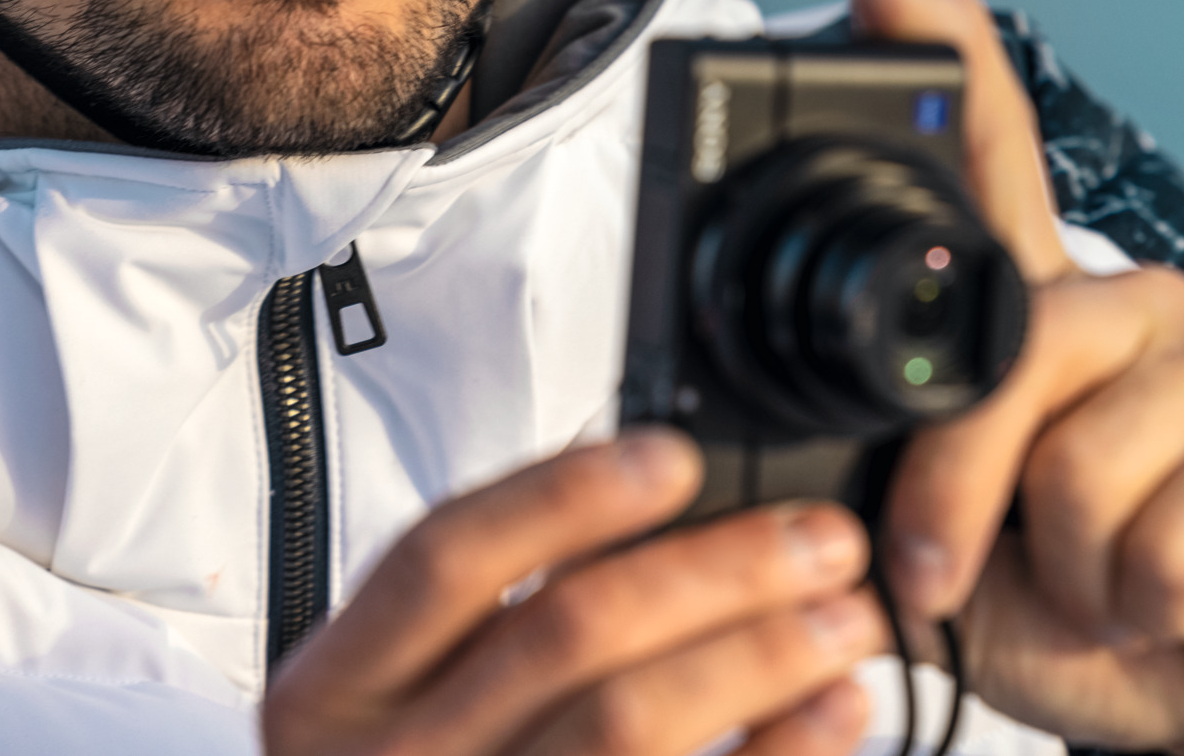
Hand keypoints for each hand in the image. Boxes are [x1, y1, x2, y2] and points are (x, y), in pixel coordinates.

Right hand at [265, 432, 886, 755]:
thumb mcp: (394, 695)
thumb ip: (482, 613)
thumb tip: (642, 497)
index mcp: (338, 690)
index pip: (446, 557)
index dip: (564, 494)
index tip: (673, 457)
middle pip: (568, 630)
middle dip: (715, 570)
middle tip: (817, 540)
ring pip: (631, 720)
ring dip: (761, 655)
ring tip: (845, 616)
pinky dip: (779, 751)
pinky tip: (834, 711)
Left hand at [851, 0, 1183, 755]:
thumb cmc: (1097, 619)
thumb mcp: (965, 555)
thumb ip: (908, 479)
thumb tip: (817, 452)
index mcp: (1044, 320)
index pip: (998, 161)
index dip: (949, 68)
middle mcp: (1130, 311)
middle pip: (1005, 352)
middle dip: (954, 497)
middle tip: (952, 578)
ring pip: (1077, 461)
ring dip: (1076, 577)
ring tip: (1116, 587)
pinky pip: (1163, 529)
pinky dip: (1152, 604)